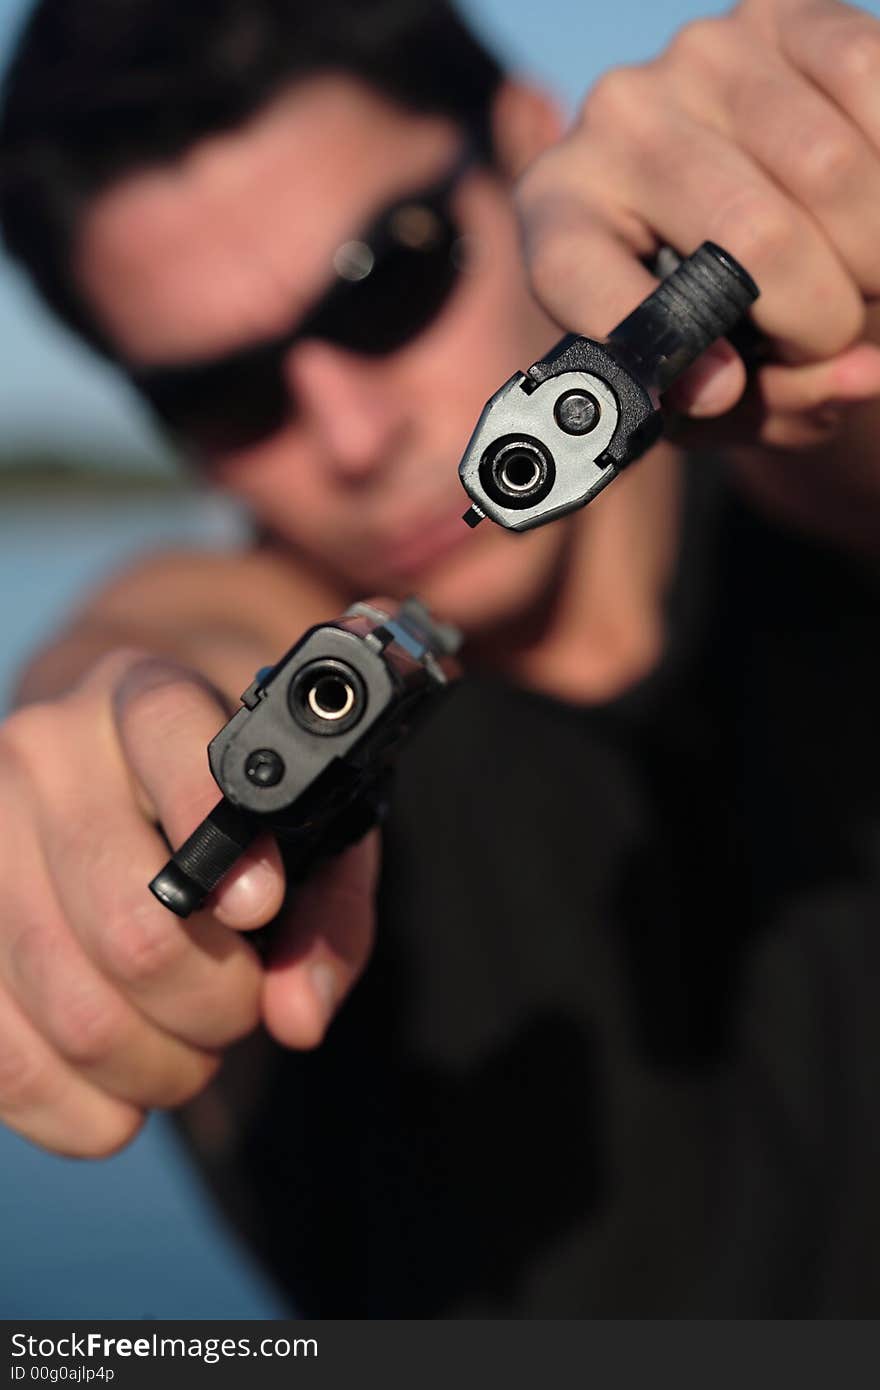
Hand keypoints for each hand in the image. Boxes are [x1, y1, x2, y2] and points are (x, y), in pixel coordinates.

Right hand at [0, 649, 376, 1156]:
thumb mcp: (299, 812)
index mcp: (140, 696)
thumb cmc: (222, 799)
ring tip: (191, 1049)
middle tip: (239, 1006)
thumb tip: (298, 1016)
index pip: (168, 737)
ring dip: (158, 1068)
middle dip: (215, 1005)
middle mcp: (43, 753)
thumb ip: (330, 903)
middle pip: (132, 928)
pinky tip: (122, 1100)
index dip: (224, 839)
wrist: (103, 763)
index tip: (259, 908)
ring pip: (72, 1010)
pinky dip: (80, 1110)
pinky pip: (4, 1062)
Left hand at [516, 0, 879, 454]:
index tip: (726, 390)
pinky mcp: (784, 13)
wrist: (754, 203)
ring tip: (864, 280)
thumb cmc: (722, 322)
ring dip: (875, 254)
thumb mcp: (723, 391)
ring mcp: (701, 57)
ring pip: (832, 171)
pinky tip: (876, 217)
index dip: (668, 351)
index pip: (580, 275)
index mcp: (562, 216)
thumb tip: (855, 372)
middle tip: (837, 337)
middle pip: (757, 237)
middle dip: (824, 316)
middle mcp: (616, 120)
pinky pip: (870, 83)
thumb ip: (775, 400)